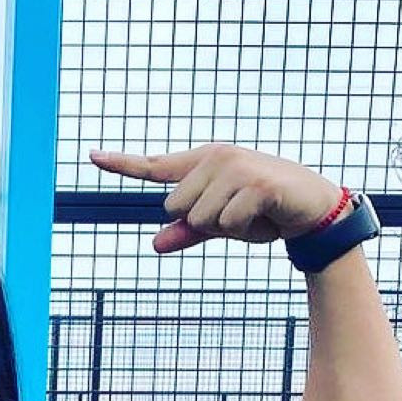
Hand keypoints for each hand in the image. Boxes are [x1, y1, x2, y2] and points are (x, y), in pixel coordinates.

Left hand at [89, 141, 345, 254]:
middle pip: (175, 209)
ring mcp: (236, 167)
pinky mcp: (255, 183)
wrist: (310, 208)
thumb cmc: (262, 212)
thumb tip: (155, 245)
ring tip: (252, 213)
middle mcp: (216, 157)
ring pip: (200, 219)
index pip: (155, 166)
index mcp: (202, 163)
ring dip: (225, 228)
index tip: (92, 155)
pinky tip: (264, 215)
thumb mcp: (219, 225)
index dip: (122, 164)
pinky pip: (227, 224)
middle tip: (237, 213)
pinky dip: (244, 230)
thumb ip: (187, 232)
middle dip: (202, 224)